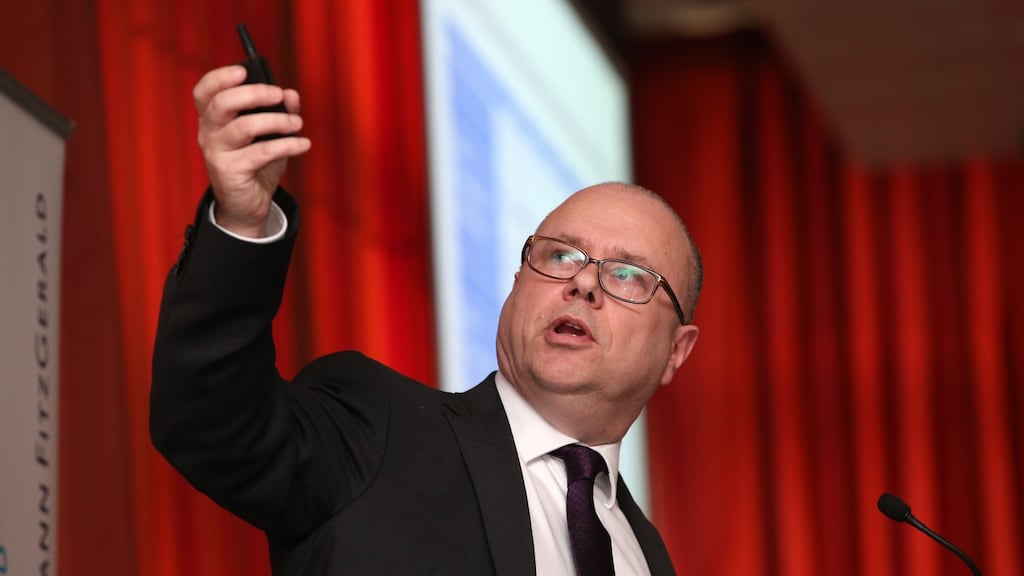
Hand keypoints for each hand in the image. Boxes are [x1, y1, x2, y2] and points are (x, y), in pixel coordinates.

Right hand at [193, 65, 310, 236]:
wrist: (247, 203)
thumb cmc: (255, 162)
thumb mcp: (268, 133)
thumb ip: (279, 110)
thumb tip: (291, 95)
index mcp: (212, 118)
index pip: (204, 91)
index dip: (221, 78)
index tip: (244, 71)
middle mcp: (208, 133)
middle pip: (223, 103)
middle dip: (254, 94)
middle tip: (278, 95)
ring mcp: (216, 153)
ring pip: (244, 127)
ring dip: (277, 121)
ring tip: (297, 124)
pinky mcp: (230, 171)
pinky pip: (260, 152)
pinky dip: (287, 145)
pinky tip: (303, 144)